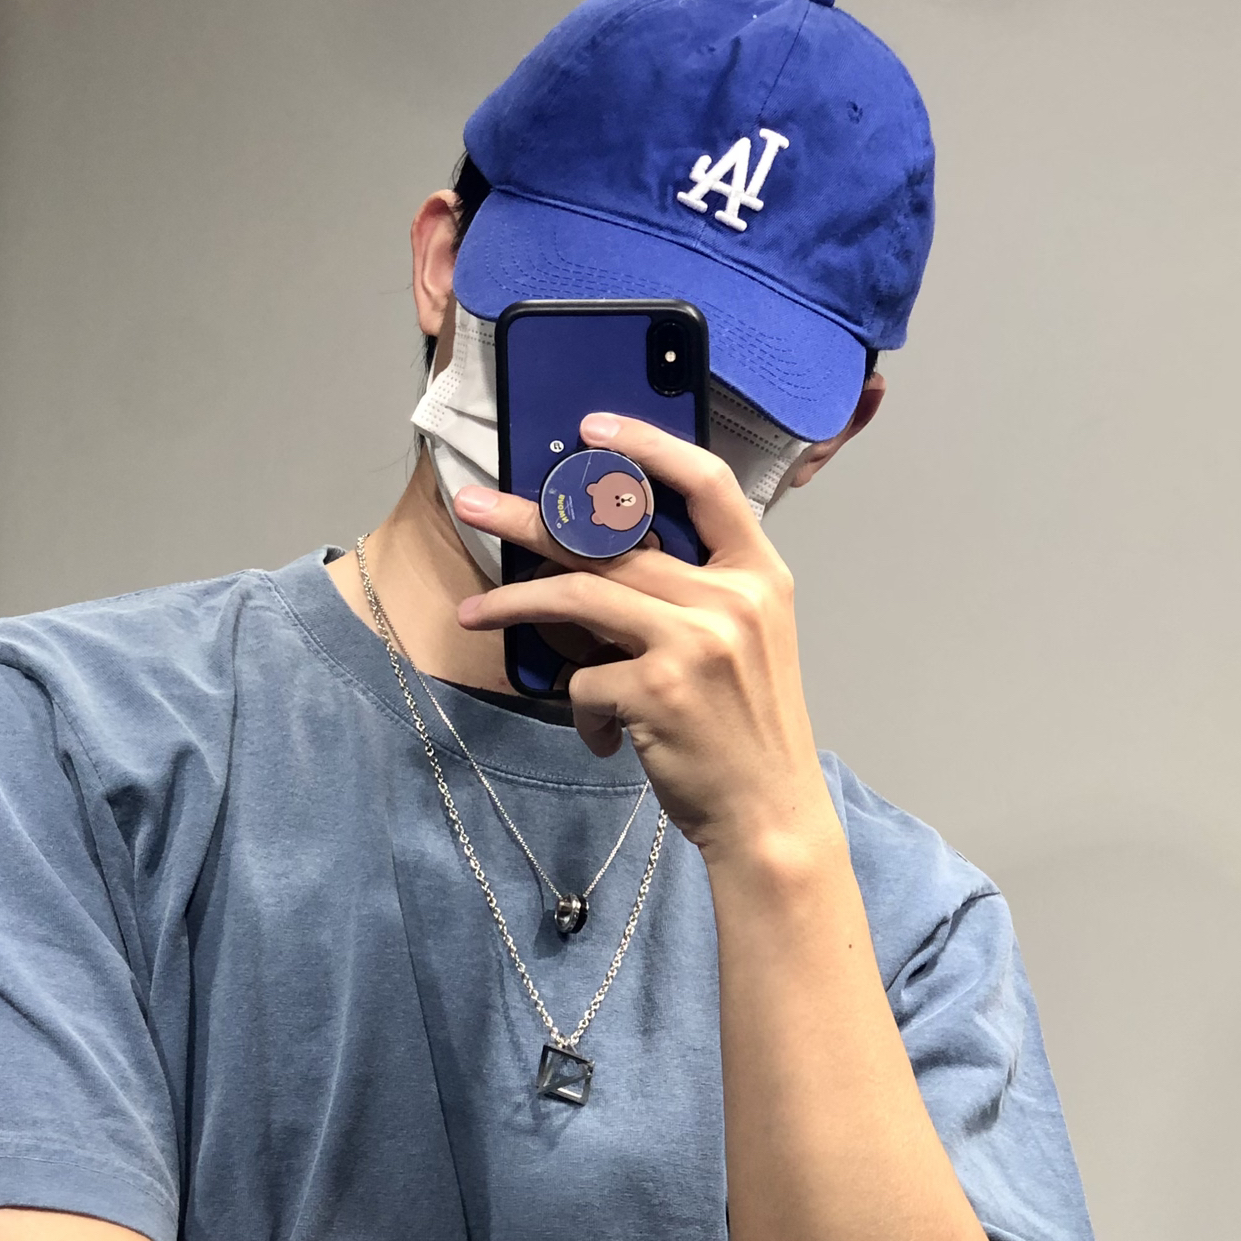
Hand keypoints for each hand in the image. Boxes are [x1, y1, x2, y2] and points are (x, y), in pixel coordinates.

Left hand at [453, 414, 838, 868]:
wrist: (768, 813)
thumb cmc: (745, 729)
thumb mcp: (746, 642)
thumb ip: (695, 593)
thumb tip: (604, 559)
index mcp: (760, 575)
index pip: (706, 482)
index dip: (647, 444)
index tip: (590, 427)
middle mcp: (731, 598)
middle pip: (613, 538)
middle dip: (531, 521)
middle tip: (473, 504)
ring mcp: (695, 641)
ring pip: (578, 598)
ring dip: (513, 601)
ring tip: (471, 610)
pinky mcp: (658, 689)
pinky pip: (585, 680)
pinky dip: (582, 710)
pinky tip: (605, 735)